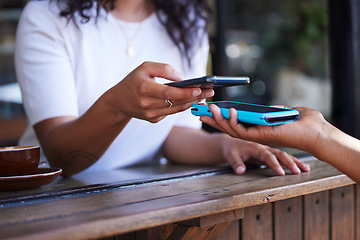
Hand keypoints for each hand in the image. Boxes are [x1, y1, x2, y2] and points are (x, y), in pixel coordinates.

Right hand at [107, 61, 213, 122]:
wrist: (119, 101)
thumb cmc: (133, 81)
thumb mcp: (144, 67)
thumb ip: (163, 68)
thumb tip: (182, 77)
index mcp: (144, 89)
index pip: (169, 93)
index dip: (186, 92)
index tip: (200, 88)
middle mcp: (147, 104)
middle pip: (176, 102)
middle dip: (195, 96)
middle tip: (210, 91)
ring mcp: (150, 115)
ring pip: (176, 109)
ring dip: (192, 102)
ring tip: (205, 95)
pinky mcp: (154, 120)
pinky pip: (172, 112)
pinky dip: (183, 106)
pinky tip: (193, 100)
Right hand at [200, 105, 326, 153]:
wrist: (317, 133)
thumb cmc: (306, 122)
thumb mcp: (287, 112)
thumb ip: (276, 110)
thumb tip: (271, 108)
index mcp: (260, 128)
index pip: (235, 123)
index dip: (221, 118)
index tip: (209, 110)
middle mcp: (256, 134)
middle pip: (228, 127)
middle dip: (213, 119)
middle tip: (200, 110)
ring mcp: (257, 137)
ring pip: (231, 129)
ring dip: (219, 119)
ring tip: (209, 108)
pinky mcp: (261, 138)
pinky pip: (242, 131)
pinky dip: (234, 121)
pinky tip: (230, 111)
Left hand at [221, 136, 309, 175]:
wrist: (231, 143)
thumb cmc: (231, 149)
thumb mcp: (230, 156)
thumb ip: (236, 163)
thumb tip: (240, 171)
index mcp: (255, 147)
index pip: (267, 156)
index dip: (274, 164)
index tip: (282, 174)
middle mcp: (264, 147)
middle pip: (280, 154)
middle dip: (290, 163)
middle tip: (299, 172)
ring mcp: (268, 150)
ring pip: (284, 155)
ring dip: (295, 162)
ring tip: (307, 170)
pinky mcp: (270, 154)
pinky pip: (283, 158)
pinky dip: (293, 162)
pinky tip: (302, 168)